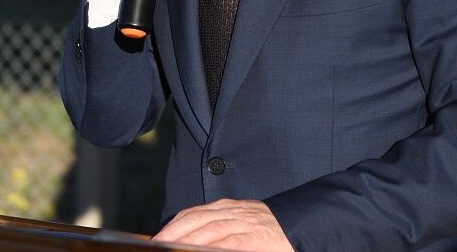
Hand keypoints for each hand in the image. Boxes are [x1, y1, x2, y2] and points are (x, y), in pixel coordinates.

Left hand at [153, 199, 292, 250]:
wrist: (300, 226)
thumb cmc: (266, 231)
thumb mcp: (240, 222)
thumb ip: (218, 228)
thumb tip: (189, 240)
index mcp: (227, 207)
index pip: (194, 213)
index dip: (174, 225)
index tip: (157, 238)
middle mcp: (233, 212)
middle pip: (196, 220)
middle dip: (174, 233)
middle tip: (156, 245)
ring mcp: (244, 224)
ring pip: (211, 229)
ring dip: (188, 240)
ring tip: (170, 249)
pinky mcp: (255, 239)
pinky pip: (232, 242)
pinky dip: (216, 247)